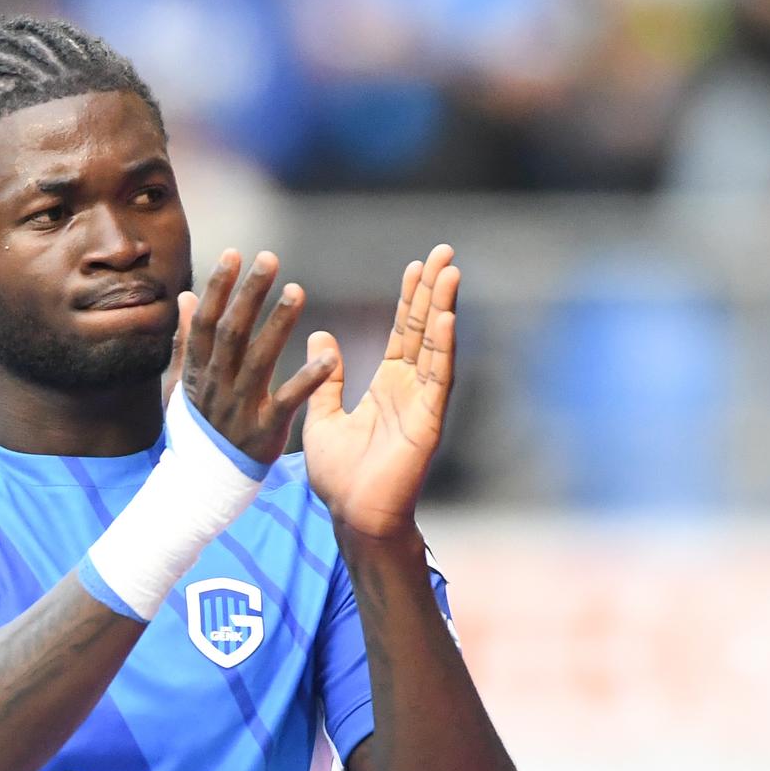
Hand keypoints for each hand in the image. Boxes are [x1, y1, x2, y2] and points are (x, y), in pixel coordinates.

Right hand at [176, 249, 339, 465]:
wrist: (202, 486)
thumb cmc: (197, 429)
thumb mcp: (180, 386)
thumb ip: (185, 341)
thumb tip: (185, 296)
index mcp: (198, 372)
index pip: (206, 322)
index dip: (218, 287)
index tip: (234, 254)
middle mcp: (216, 386)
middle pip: (232, 333)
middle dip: (249, 294)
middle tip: (269, 258)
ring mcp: (238, 409)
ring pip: (257, 359)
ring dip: (277, 324)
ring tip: (297, 291)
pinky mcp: (263, 432)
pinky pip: (287, 401)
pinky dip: (308, 379)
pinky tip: (329, 357)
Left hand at [303, 244, 458, 537]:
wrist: (353, 518)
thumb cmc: (340, 478)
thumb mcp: (322, 417)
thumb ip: (325, 378)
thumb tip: (320, 336)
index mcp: (388, 386)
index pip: (405, 332)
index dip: (411, 298)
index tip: (417, 265)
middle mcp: (411, 389)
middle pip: (426, 329)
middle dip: (434, 290)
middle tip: (444, 252)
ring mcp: (423, 404)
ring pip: (436, 346)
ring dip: (444, 307)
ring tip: (449, 271)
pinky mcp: (428, 422)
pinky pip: (437, 378)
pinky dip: (443, 347)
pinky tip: (446, 317)